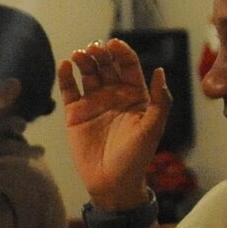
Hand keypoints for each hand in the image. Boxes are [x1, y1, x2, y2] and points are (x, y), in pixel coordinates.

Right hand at [57, 38, 171, 209]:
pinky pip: (69, 90)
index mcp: (135, 95)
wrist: (112, 183)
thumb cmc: (136, 157)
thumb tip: (159, 71)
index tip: (114, 44)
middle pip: (106, 65)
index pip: (128, 65)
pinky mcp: (75, 114)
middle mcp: (114, 95)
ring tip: (79, 55)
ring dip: (84, 60)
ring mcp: (94, 103)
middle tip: (94, 49)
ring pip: (87, 73)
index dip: (121, 52)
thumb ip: (160, 100)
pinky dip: (66, 76)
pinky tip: (66, 65)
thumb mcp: (152, 128)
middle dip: (100, 53)